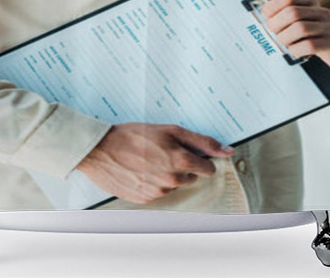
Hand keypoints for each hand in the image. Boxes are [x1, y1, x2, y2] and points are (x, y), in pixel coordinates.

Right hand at [75, 123, 235, 204]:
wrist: (101, 149)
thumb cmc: (135, 135)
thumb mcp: (171, 130)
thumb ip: (203, 141)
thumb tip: (228, 151)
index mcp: (181, 160)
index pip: (208, 168)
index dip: (200, 158)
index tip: (190, 151)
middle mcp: (172, 180)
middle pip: (191, 176)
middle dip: (183, 164)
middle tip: (164, 151)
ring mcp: (158, 192)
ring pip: (175, 184)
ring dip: (168, 174)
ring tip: (149, 159)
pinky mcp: (145, 200)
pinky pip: (159, 192)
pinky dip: (154, 182)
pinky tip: (142, 170)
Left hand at [259, 0, 329, 71]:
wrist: (327, 57)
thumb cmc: (304, 38)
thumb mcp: (292, 23)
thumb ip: (278, 13)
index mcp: (310, 2)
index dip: (272, 7)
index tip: (265, 17)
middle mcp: (322, 12)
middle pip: (292, 13)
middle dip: (277, 25)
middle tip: (272, 33)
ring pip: (300, 28)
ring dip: (286, 38)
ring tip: (283, 44)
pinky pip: (310, 45)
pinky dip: (296, 50)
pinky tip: (293, 52)